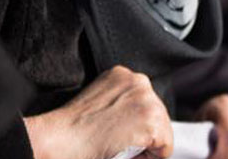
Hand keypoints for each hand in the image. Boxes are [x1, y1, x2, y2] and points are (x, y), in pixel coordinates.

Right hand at [24, 66, 172, 158]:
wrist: (61, 139)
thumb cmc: (74, 130)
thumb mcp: (102, 104)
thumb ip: (122, 104)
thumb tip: (137, 121)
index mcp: (123, 75)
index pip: (145, 106)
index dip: (133, 127)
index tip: (116, 133)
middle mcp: (138, 81)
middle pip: (158, 118)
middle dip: (143, 136)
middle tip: (116, 143)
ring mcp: (147, 99)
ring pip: (163, 133)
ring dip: (145, 146)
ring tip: (119, 146)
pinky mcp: (152, 119)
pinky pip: (166, 147)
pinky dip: (149, 157)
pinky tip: (125, 151)